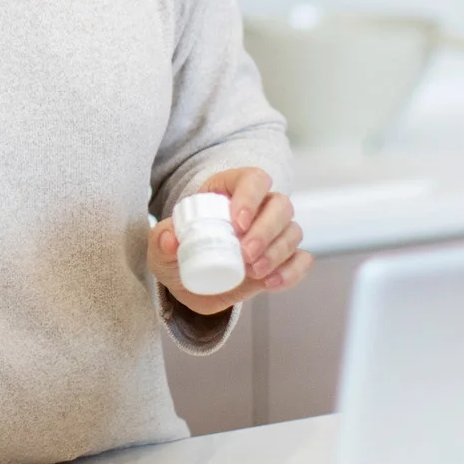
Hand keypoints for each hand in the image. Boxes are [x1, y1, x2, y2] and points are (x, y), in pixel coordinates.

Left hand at [148, 167, 310, 316]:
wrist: (190, 284)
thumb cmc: (178, 254)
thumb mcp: (161, 248)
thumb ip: (161, 240)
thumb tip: (170, 238)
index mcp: (230, 190)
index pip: (253, 179)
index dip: (251, 197)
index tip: (238, 224)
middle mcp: (259, 207)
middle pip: (280, 204)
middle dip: (266, 230)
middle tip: (245, 254)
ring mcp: (274, 233)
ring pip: (293, 231)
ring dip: (277, 252)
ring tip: (253, 272)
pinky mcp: (282, 260)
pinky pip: (302, 259)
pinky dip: (292, 271)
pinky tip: (272, 284)